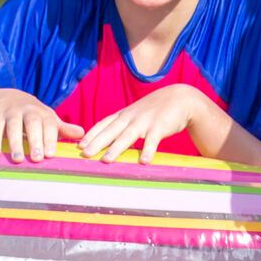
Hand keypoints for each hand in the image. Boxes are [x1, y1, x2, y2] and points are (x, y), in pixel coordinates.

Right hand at [0, 90, 77, 162]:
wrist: (7, 97)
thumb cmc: (32, 114)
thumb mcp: (47, 119)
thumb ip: (62, 128)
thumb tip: (82, 134)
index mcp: (43, 113)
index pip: (49, 125)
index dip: (50, 139)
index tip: (50, 155)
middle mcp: (28, 111)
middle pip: (32, 124)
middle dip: (35, 140)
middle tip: (36, 159)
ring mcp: (12, 112)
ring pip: (13, 126)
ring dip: (15, 142)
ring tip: (17, 159)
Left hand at [79, 85, 213, 164]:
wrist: (180, 98)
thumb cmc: (155, 110)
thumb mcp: (136, 114)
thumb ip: (122, 125)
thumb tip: (105, 142)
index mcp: (124, 115)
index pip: (103, 124)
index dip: (91, 135)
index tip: (79, 146)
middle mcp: (131, 117)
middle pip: (111, 131)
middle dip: (97, 143)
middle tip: (84, 154)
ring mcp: (145, 121)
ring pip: (128, 136)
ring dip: (117, 148)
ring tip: (106, 160)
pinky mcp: (160, 126)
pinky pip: (153, 140)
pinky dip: (148, 150)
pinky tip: (144, 162)